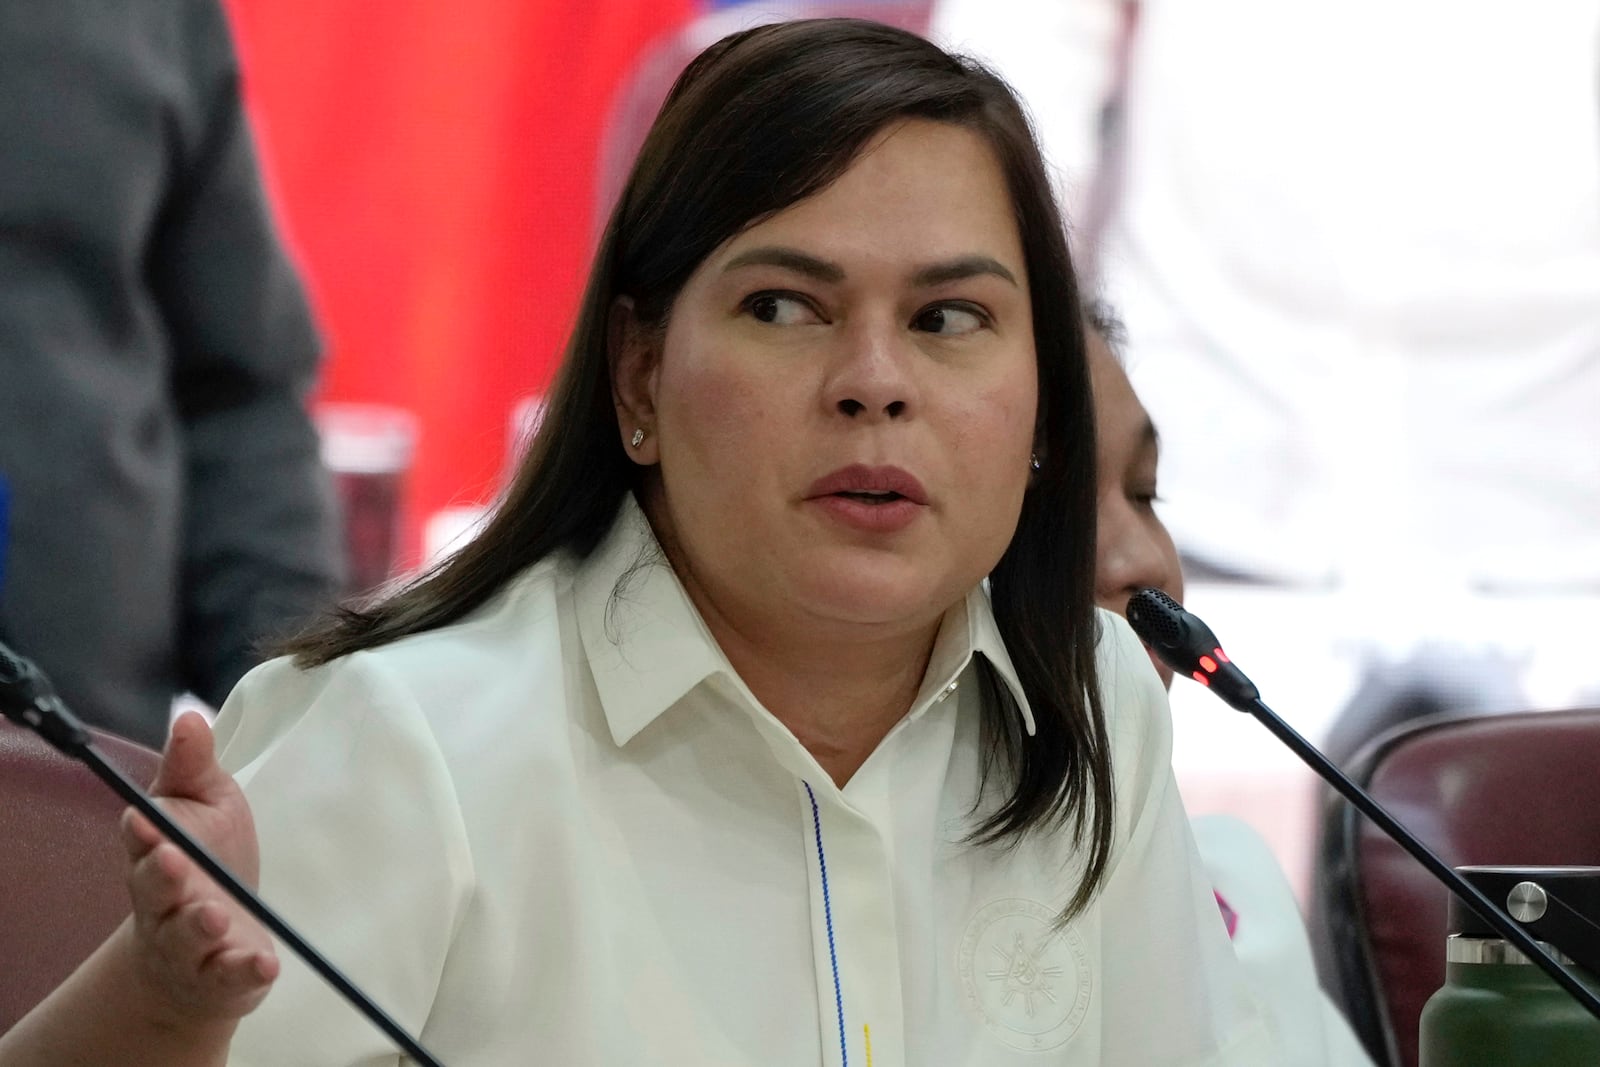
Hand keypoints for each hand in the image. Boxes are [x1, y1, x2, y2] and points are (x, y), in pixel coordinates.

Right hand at [119, 711, 278, 1024]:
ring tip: (215, 915)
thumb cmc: (205, 861)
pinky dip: (244, 972)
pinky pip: (228, 977)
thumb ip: (193, 765)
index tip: (147, 820)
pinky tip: (264, 964)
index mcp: (156, 854)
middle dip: (161, 876)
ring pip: (185, 937)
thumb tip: (189, 715)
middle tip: (174, 860)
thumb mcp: (205, 804)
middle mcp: (162, 902)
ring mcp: (188, 945)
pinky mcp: (219, 977)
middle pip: (154, 890)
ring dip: (198, 926)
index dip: (143, 832)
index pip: (141, 841)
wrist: (206, 946)